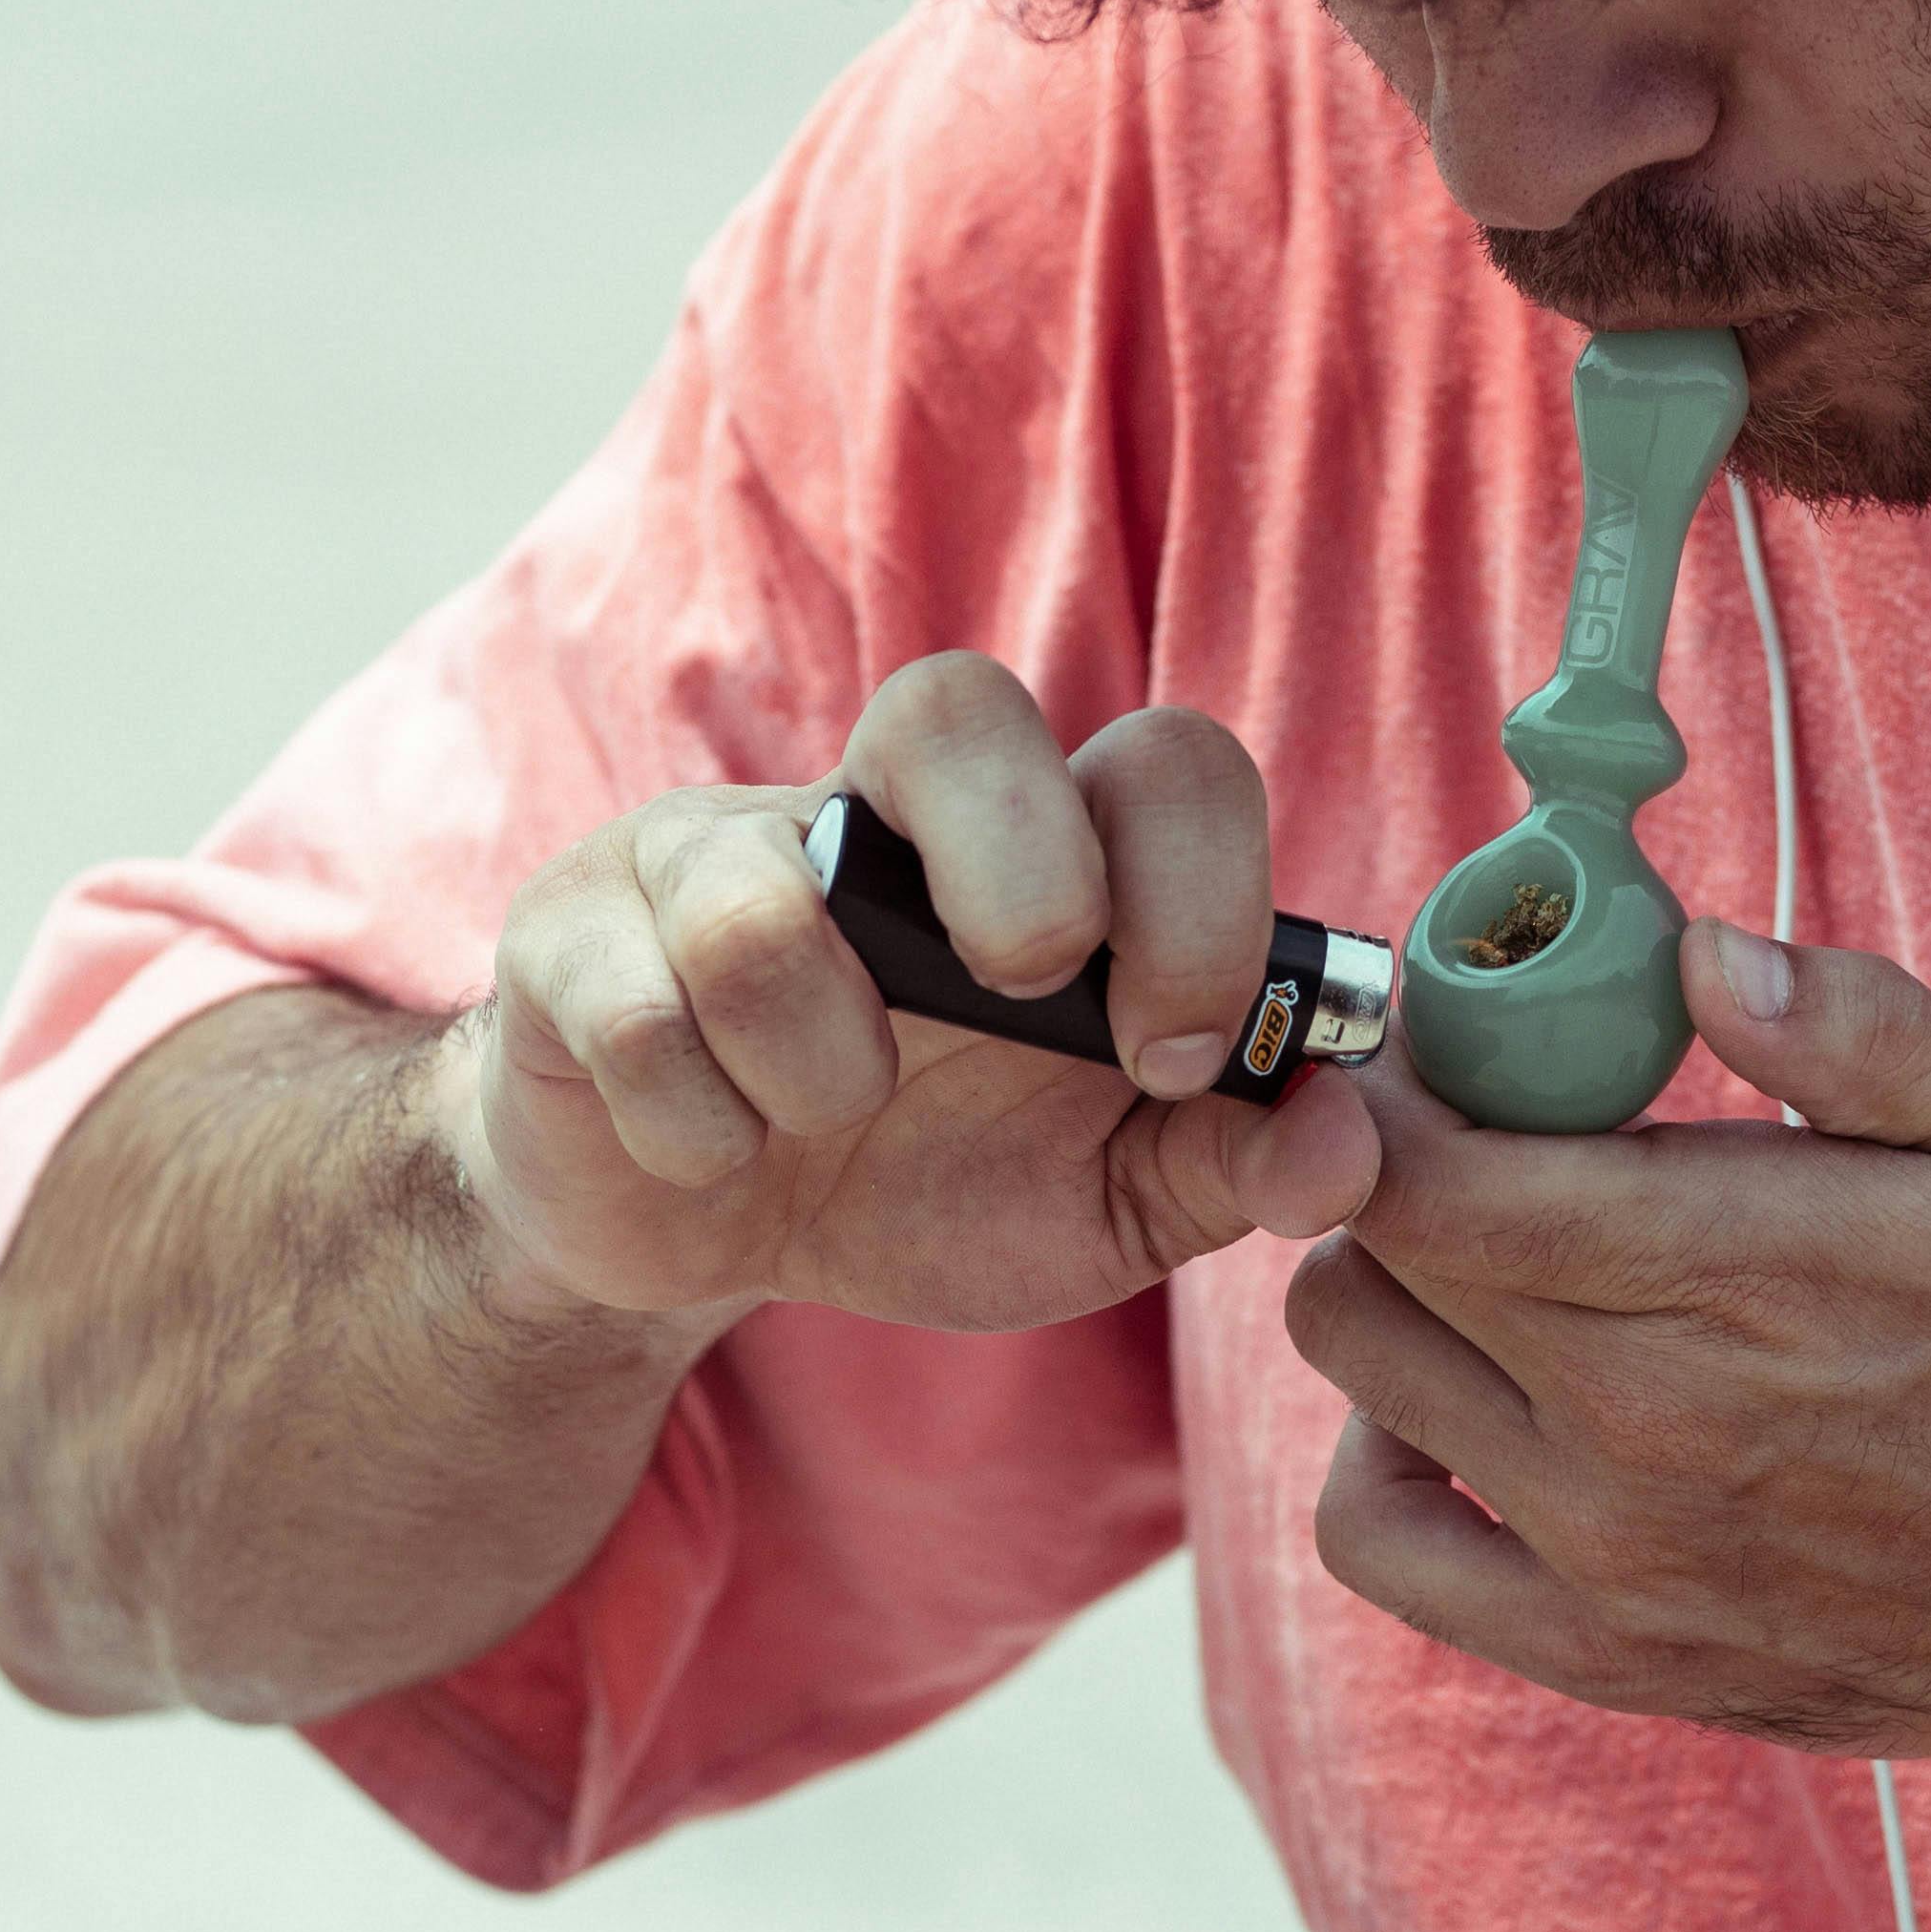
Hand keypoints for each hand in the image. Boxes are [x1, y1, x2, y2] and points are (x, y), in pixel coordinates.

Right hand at [455, 651, 1382, 1332]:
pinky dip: (692, 1126)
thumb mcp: (1101, 1207)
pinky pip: (635, 1012)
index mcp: (1041, 853)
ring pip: (758, 891)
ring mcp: (713, 853)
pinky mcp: (576, 930)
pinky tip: (714, 1151)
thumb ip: (1232, 1170)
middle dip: (1018, 863)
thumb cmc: (916, 1182)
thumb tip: (1354, 1143)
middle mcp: (879, 813)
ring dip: (815, 1060)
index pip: (1158, 766)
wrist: (695, 1231)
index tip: (1181, 1056)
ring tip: (822, 1121)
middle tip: (1020, 1000)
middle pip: (951, 701)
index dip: (1202, 894)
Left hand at [1287, 921, 1930, 1814]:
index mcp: (1740, 1271)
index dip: (1385, 1091)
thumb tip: (1700, 950)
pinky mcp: (1616, 1655)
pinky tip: (1466, 1411)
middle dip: (1398, 1167)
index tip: (1434, 1051)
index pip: (1431, 1176)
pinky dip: (1381, 1466)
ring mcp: (1618, 1556)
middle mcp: (1648, 1425)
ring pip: (1361, 1382)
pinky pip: (1386, 1547)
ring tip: (1491, 1257)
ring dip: (1394, 1293)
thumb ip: (1862, 1031)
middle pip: (1379, 1259)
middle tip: (1485, 1135)